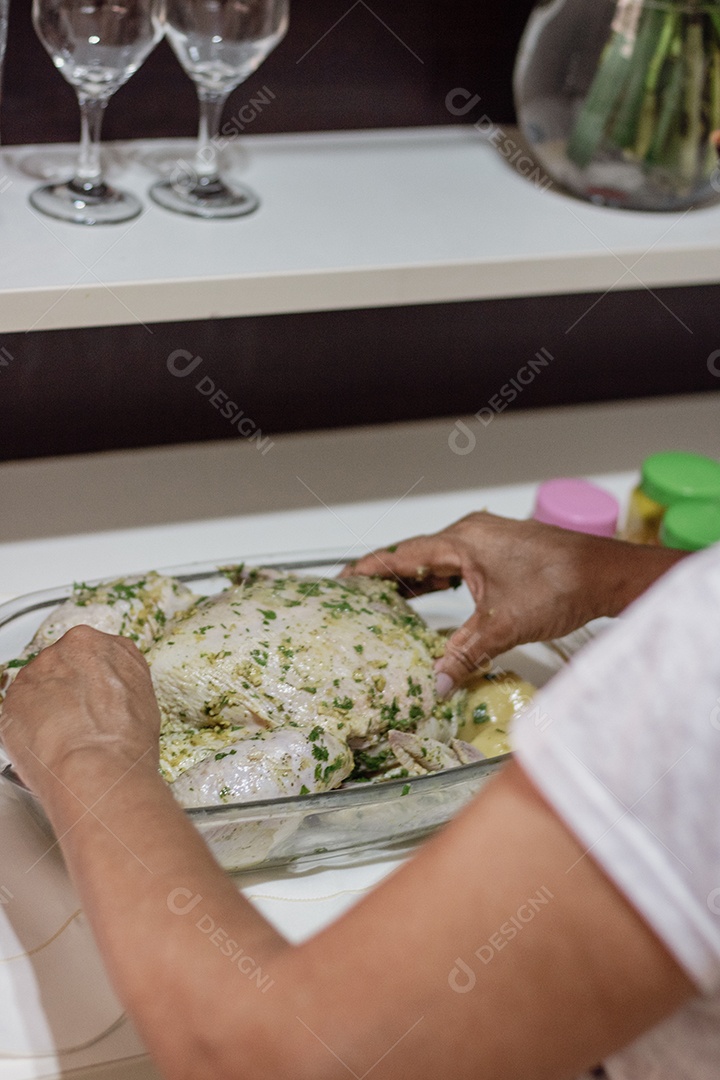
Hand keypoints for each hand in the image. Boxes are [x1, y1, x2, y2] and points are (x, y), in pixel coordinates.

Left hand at [0, 625, 160, 795]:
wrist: (96, 766)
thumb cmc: (126, 743)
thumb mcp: (144, 706)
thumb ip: (120, 689)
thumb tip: (110, 702)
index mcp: (113, 647)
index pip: (97, 655)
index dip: (94, 681)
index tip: (94, 697)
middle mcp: (75, 648)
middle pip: (65, 663)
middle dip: (67, 688)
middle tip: (76, 717)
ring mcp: (41, 668)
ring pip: (40, 683)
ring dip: (45, 704)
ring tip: (61, 735)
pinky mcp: (14, 692)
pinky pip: (19, 706)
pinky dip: (27, 724)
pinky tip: (45, 742)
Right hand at [345, 512, 685, 693]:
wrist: (607, 575)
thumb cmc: (562, 583)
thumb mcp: (504, 624)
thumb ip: (465, 654)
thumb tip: (435, 684)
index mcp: (463, 539)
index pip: (403, 554)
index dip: (371, 569)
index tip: (344, 580)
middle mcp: (473, 534)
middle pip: (417, 556)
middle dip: (388, 578)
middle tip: (358, 598)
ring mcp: (489, 543)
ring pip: (438, 562)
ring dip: (415, 583)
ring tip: (386, 604)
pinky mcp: (503, 555)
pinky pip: (458, 567)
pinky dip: (440, 584)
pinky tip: (433, 604)